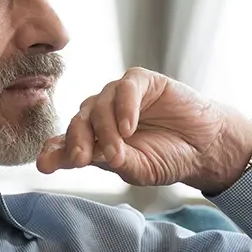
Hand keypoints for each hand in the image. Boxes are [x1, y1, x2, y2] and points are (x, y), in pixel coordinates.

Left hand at [36, 67, 251, 193]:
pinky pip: (125, 88)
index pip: (64, 142)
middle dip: (77, 142)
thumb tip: (77, 160)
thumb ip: (109, 163)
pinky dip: (124, 107)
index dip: (54, 151)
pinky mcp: (141, 82)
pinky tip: (129, 127)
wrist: (204, 147)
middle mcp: (101, 116)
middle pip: (77, 122)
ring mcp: (119, 98)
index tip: (46, 165)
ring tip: (119, 152)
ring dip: (105, 130)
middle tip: (81, 160)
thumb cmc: (169, 158)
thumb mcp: (138, 169)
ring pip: (98, 105)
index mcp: (94, 141)